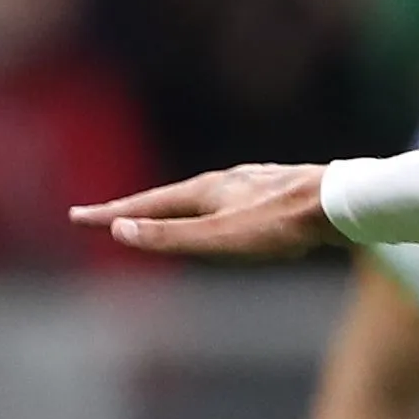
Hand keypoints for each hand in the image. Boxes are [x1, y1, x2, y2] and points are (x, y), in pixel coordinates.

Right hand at [72, 164, 338, 259]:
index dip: (110, 214)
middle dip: (138, 209)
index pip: (145, 205)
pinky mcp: (279, 192)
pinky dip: (216, 209)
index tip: (77, 218)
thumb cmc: (281, 224)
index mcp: (204, 191)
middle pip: (171, 198)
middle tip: (109, 218)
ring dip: (178, 208)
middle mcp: (225, 181)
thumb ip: (172, 235)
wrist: (341, 203)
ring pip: (207, 198)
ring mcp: (253, 184)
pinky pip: (236, 202)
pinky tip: (233, 211)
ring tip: (165, 214)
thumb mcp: (221, 237)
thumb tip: (119, 229)